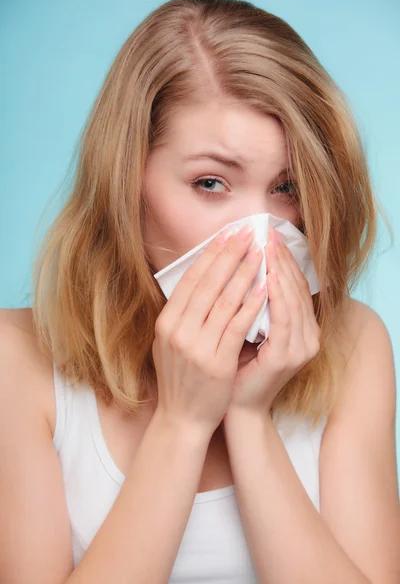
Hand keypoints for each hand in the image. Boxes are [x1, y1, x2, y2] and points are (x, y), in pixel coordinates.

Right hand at [152, 223, 266, 437]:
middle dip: (230, 254)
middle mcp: (178, 331)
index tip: (226, 234)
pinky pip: (238, 325)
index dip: (210, 254)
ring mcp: (197, 347)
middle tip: (247, 232)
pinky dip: (252, 304)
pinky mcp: (218, 362)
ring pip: (225, 300)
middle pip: (208, 284)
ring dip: (245, 272)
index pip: (191, 280)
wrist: (182, 419)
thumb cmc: (180, 378)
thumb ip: (181, 314)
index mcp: (166, 322)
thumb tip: (200, 278)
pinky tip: (265, 286)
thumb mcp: (169, 342)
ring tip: (260, 251)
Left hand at [226, 228, 320, 416]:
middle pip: (296, 288)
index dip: (283, 260)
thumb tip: (243, 265)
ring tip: (267, 247)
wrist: (235, 406)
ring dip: (280, 271)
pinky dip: (277, 297)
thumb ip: (254, 303)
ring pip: (293, 299)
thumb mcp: (248, 329)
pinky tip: (268, 278)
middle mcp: (307, 336)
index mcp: (299, 329)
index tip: (268, 236)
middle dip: (281, 259)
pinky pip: (284, 319)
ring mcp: (300, 347)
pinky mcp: (287, 356)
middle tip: (268, 234)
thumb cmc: (237, 365)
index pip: (293, 286)